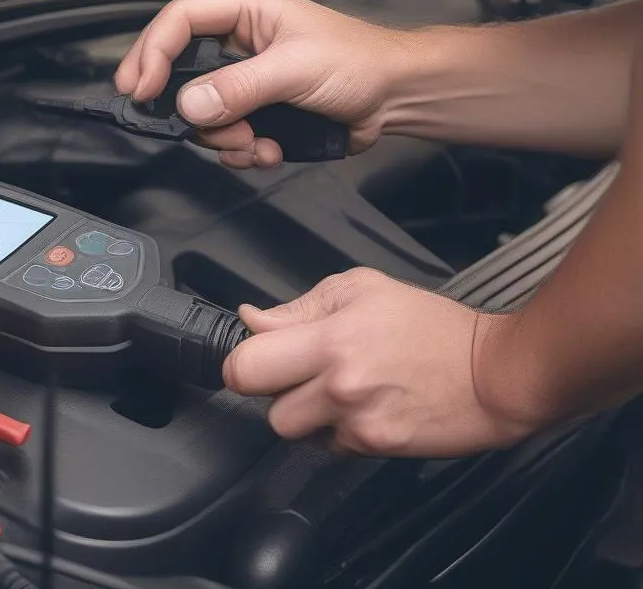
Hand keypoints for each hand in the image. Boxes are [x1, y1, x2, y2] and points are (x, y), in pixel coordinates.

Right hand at [115, 0, 406, 167]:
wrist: (394, 97)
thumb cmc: (356, 63)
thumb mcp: (294, 69)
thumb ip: (239, 87)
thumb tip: (189, 106)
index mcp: (241, 8)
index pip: (176, 20)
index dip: (151, 53)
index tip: (141, 92)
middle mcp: (234, 40)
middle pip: (178, 71)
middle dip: (191, 110)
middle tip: (200, 128)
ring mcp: (242, 77)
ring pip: (200, 112)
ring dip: (224, 136)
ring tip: (257, 141)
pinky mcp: (254, 108)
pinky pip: (224, 133)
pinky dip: (242, 149)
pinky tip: (271, 149)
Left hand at [223, 268, 542, 456]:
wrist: (494, 373)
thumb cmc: (431, 325)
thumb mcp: (362, 289)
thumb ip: (299, 307)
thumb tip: (252, 319)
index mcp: (331, 340)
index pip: (247, 366)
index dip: (244, 361)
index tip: (256, 354)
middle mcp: (339, 387)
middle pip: (266, 410)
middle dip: (276, 392)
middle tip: (303, 371)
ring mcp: (358, 423)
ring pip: (296, 432)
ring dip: (306, 414)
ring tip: (338, 388)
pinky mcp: (376, 449)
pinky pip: (332, 447)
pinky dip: (340, 431)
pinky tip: (366, 405)